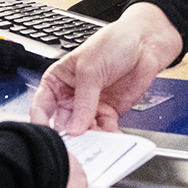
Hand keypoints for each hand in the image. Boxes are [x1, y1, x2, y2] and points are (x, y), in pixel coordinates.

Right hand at [29, 2, 182, 134]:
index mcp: (58, 80)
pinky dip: (107, 137)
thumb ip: (83, 101)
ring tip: (94, 144)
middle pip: (63, 122)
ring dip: (89, 138)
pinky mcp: (109, 111)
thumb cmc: (114, 43)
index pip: (42, 104)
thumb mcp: (91, 69)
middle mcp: (72, 95)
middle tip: (74, 145)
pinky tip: (110, 141)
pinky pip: (105, 130)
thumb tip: (74, 126)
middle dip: (69, 135)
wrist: (146, 43)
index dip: (41, 120)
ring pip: (83, 130)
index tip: (48, 134)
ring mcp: (90, 105)